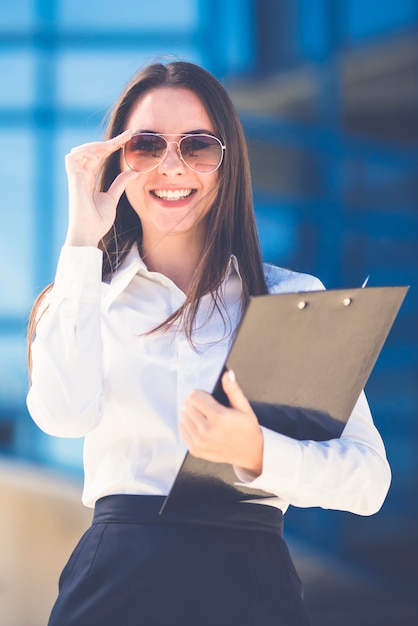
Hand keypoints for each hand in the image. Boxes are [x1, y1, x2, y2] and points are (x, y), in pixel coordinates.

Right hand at [64, 130, 138, 246]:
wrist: (89, 234)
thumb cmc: (98, 221)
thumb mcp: (113, 197)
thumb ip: (120, 183)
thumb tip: (134, 171)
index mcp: (90, 179)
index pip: (100, 156)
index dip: (112, 145)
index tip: (128, 138)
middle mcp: (82, 175)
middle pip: (92, 151)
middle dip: (109, 141)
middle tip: (128, 135)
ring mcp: (76, 177)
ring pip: (80, 150)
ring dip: (96, 145)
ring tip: (112, 146)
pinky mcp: (72, 180)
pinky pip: (72, 158)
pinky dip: (84, 153)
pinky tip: (98, 156)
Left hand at [179, 370, 263, 475]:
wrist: (250, 452)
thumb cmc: (247, 428)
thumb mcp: (244, 407)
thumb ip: (233, 390)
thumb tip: (227, 374)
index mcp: (219, 417)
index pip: (194, 397)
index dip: (199, 393)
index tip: (206, 395)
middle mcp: (207, 431)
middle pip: (187, 406)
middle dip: (194, 402)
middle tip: (205, 405)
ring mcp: (200, 442)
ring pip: (183, 417)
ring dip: (191, 414)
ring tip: (203, 415)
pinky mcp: (195, 450)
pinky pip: (182, 430)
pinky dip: (188, 425)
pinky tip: (200, 425)